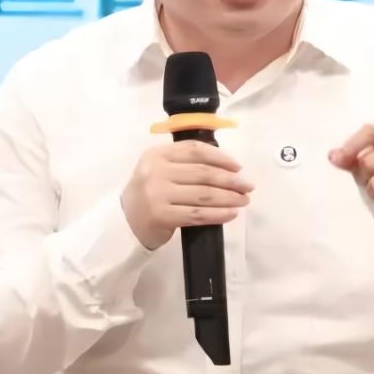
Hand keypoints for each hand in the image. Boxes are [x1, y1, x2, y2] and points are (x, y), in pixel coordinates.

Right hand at [120, 139, 253, 250]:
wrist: (125, 222)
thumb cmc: (149, 194)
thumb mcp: (159, 170)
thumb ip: (184, 163)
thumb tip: (227, 168)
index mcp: (157, 154)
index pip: (195, 150)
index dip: (220, 157)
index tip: (238, 167)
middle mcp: (156, 171)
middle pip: (203, 173)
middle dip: (231, 180)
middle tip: (248, 186)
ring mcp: (157, 194)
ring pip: (203, 194)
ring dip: (229, 197)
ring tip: (244, 200)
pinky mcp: (162, 216)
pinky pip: (198, 214)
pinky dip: (218, 214)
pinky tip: (231, 214)